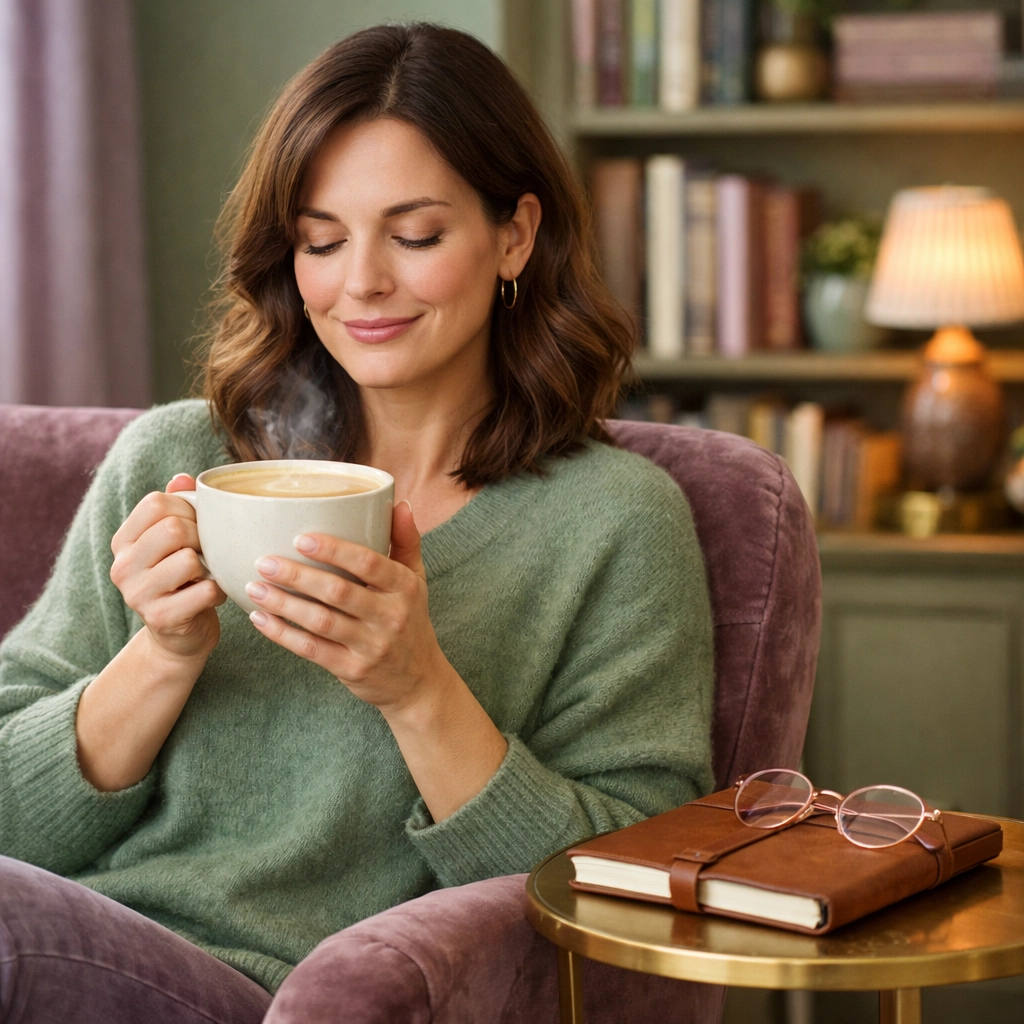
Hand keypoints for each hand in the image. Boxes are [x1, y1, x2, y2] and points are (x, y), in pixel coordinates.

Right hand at [109, 473, 226, 663]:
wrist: (180, 637)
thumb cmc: (183, 580)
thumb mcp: (175, 543)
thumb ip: (177, 507)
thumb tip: (182, 478)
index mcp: (123, 541)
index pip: (156, 503)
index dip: (188, 509)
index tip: (197, 526)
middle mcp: (122, 566)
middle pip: (173, 529)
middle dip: (202, 538)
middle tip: (207, 553)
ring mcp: (137, 594)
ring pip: (189, 559)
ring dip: (210, 567)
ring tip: (206, 575)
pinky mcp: (160, 618)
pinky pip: (205, 590)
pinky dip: (218, 592)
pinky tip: (211, 597)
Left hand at [245, 501, 452, 717]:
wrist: (418, 681)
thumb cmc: (410, 621)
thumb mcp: (417, 581)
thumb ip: (406, 541)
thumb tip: (399, 502)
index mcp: (404, 587)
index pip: (369, 563)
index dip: (334, 550)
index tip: (300, 539)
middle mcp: (390, 616)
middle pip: (338, 592)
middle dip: (297, 576)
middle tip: (263, 561)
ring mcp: (371, 645)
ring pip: (320, 622)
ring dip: (284, 604)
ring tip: (254, 587)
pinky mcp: (352, 670)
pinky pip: (312, 650)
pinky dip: (283, 635)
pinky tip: (261, 619)